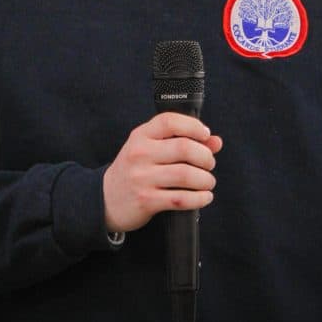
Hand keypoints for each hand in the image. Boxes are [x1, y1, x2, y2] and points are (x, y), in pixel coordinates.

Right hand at [103, 112, 222, 232]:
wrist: (106, 198)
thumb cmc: (135, 169)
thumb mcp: (151, 148)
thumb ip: (182, 140)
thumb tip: (216, 142)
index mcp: (141, 135)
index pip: (170, 121)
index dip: (193, 126)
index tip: (206, 135)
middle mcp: (140, 153)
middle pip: (184, 148)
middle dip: (205, 157)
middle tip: (209, 164)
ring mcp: (142, 177)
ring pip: (185, 174)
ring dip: (205, 179)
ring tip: (208, 182)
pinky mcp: (146, 200)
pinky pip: (180, 199)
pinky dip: (199, 198)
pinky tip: (204, 197)